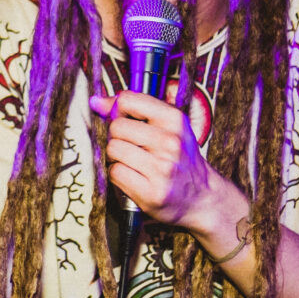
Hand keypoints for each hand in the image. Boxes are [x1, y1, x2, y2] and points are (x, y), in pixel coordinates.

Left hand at [89, 90, 245, 242]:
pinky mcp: (151, 192)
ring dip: (116, 157)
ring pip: (113, 149)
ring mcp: (162, 169)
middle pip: (116, 126)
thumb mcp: (168, 126)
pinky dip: (118, 175)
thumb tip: (96, 102)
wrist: (202, 197)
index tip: (124, 119)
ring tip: (132, 161)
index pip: (128, 100)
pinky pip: (115, 173)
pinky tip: (133, 176)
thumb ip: (135, 109)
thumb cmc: (179, 158)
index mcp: (175, 120)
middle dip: (117, 136)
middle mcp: (170, 143)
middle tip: (131, 146)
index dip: (119, 109)